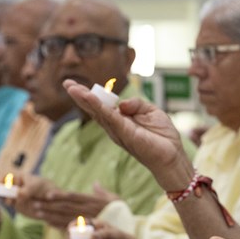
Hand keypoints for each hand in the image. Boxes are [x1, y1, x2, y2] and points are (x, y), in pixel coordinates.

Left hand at [25, 182, 115, 229]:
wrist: (125, 236)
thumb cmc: (121, 215)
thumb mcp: (115, 201)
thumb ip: (103, 192)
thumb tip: (95, 183)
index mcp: (93, 202)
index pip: (74, 197)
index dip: (61, 195)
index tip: (48, 194)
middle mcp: (87, 211)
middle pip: (65, 207)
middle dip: (49, 205)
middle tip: (34, 203)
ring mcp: (84, 222)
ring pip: (64, 217)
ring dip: (49, 214)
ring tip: (36, 212)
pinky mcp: (83, 232)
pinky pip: (68, 228)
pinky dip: (57, 225)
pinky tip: (47, 222)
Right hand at [63, 81, 191, 189]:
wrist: (173, 156)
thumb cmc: (163, 136)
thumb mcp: (151, 111)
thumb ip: (136, 103)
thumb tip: (121, 103)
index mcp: (120, 120)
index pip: (101, 105)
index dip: (89, 95)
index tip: (75, 85)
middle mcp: (115, 126)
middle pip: (94, 108)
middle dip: (79, 95)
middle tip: (66, 83)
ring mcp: (118, 131)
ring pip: (98, 112)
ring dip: (85, 99)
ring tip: (72, 87)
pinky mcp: (125, 134)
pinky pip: (109, 117)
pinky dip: (98, 106)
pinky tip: (89, 97)